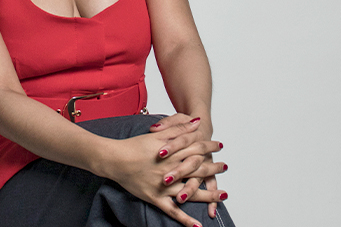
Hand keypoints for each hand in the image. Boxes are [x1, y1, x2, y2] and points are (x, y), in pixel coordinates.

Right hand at [105, 117, 226, 226]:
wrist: (115, 159)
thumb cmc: (134, 146)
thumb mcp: (158, 133)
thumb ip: (179, 128)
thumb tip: (197, 123)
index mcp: (172, 154)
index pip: (196, 150)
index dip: (209, 147)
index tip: (220, 146)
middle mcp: (171, 171)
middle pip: (198, 170)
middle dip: (213, 168)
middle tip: (225, 167)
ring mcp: (164, 187)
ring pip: (190, 192)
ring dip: (208, 195)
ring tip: (223, 195)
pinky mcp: (156, 198)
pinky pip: (173, 211)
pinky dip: (185, 219)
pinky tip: (197, 225)